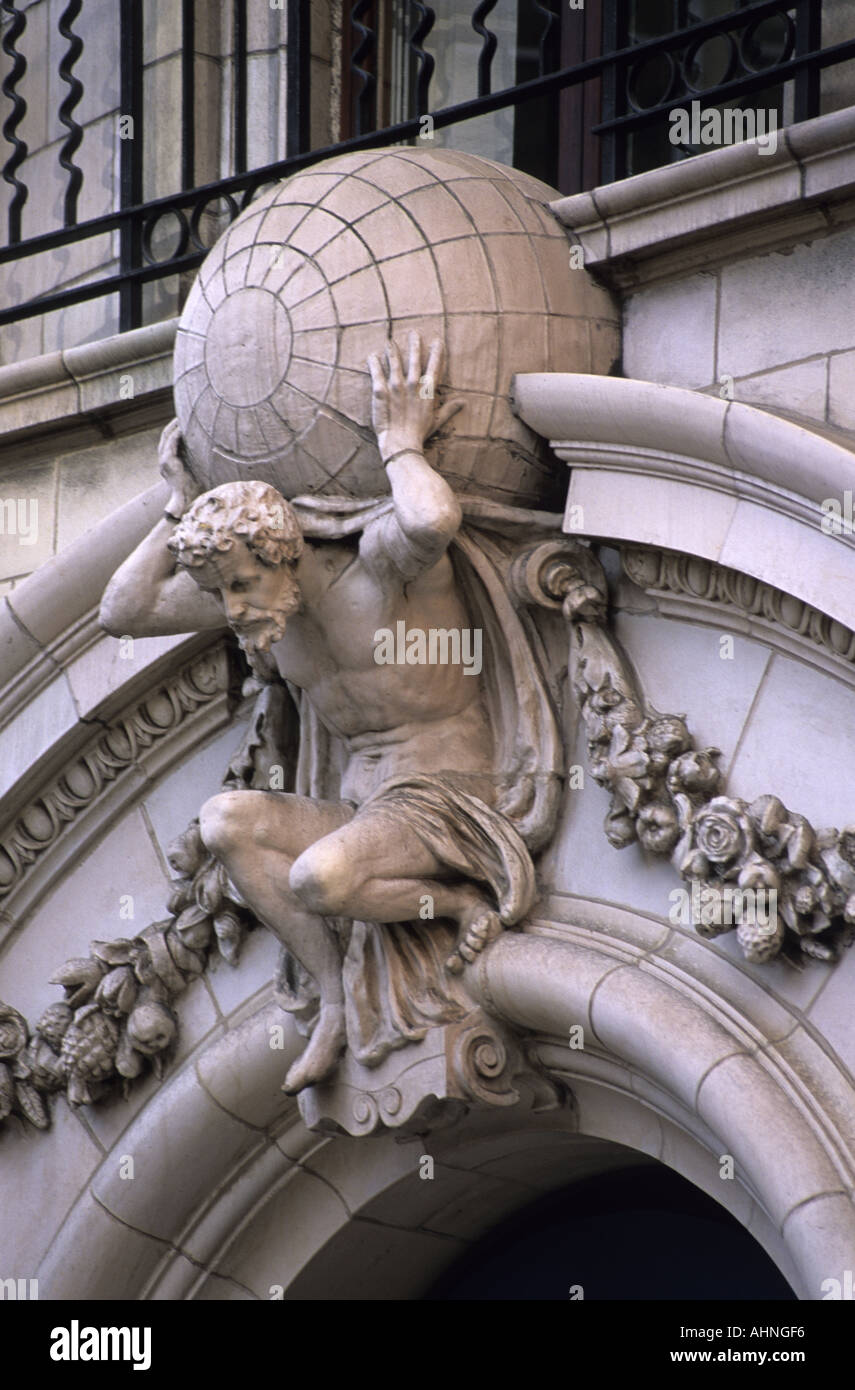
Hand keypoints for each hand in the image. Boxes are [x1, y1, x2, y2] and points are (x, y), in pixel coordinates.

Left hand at [159, 419, 199, 518]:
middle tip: (182, 414)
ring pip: (167, 436)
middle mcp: (164, 459)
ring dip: (173, 426)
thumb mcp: (181, 500)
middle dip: (173, 425)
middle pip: (165, 437)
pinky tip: (186, 426)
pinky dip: (177, 432)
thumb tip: (171, 513)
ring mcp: (165, 456)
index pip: (169, 444)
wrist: (183, 500)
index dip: (175, 434)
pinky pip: (172, 439)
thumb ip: (176, 505)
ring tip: (183, 416)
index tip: (184, 425)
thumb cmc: (186, 497)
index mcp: (168, 465)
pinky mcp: (170, 456)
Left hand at [367, 332, 462, 461]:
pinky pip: (376, 372)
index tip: (437, 340)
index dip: (436, 352)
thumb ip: (449, 409)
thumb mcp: (437, 421)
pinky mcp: (380, 391)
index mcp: (427, 391)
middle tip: (414, 333)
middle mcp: (412, 385)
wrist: (401, 443)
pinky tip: (372, 355)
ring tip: (391, 341)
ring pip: (394, 361)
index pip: (434, 367)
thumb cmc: (419, 434)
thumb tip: (464, 402)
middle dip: (414, 344)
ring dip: (392, 350)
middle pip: (414, 359)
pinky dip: (374, 362)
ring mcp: (395, 386)